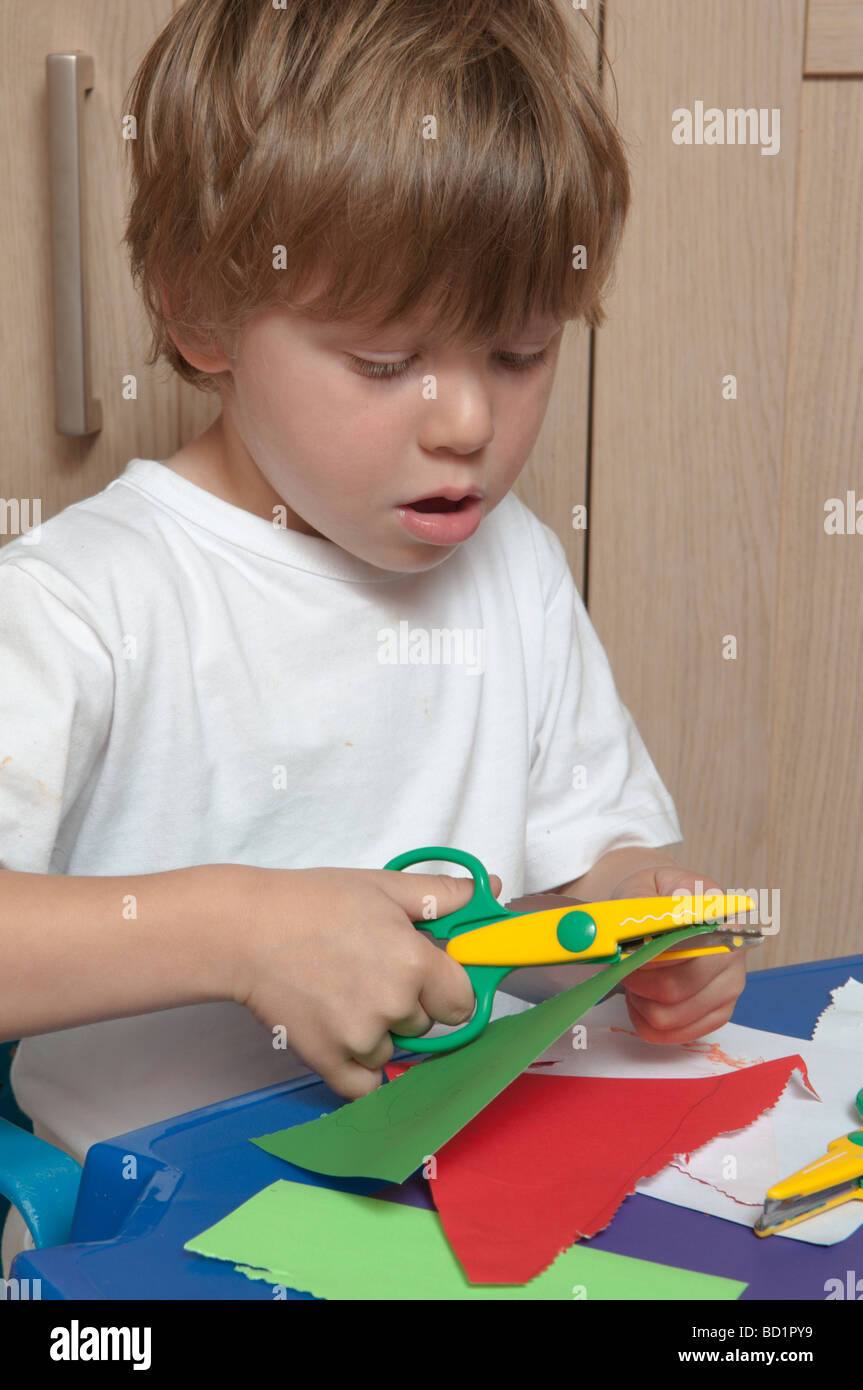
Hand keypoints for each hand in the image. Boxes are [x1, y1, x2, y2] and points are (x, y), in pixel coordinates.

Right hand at [232, 865, 500, 1098]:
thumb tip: (488, 890)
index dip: (446, 987)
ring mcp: (360, 1038)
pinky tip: (343, 1037)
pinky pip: (364, 1086)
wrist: (247, 930)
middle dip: (408, 1005)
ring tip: (343, 993)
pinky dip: (359, 1069)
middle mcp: (393, 1006)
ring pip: (392, 1050)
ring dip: (378, 1032)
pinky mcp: (328, 1061)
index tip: (427, 976)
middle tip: (372, 973)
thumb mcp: (384, 887)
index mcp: (415, 963)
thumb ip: (442, 894)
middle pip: (426, 1025)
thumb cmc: (313, 902)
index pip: (462, 1001)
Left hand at [620, 866, 745, 1044]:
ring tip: (635, 981)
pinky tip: (644, 1000)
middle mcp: (732, 951)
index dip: (645, 957)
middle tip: (623, 966)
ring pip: (671, 1016)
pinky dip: (649, 1022)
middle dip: (637, 982)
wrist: (667, 911)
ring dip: (640, 1003)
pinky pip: (676, 1034)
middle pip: (674, 988)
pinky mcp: (721, 1012)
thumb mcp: (640, 887)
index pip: (682, 948)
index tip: (625, 952)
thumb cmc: (655, 900)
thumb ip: (634, 905)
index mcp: (716, 914)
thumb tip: (630, 936)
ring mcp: (730, 985)